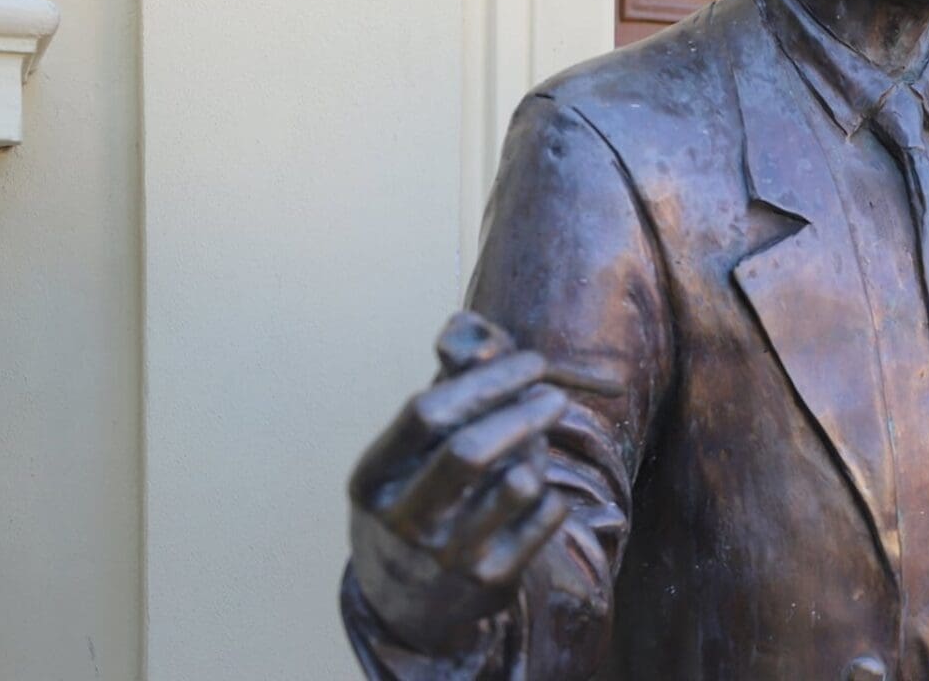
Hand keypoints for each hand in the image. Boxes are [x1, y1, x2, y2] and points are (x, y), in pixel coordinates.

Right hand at [347, 312, 570, 653]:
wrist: (407, 605)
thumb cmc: (417, 499)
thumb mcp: (411, 453)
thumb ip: (446, 385)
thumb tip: (469, 324)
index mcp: (374, 479)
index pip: (428, 411)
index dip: (488, 378)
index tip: (530, 361)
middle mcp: (403, 520)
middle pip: (472, 449)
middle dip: (524, 410)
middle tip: (555, 395)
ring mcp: (446, 555)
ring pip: (517, 482)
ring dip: (537, 454)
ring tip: (533, 450)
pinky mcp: (491, 579)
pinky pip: (544, 515)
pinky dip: (551, 493)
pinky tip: (534, 494)